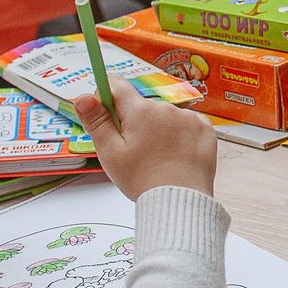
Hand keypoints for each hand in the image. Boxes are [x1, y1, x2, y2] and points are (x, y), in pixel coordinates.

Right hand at [75, 90, 218, 199]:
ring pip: (164, 117)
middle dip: (134, 122)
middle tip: (135, 151)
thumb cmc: (142, 180)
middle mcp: (166, 108)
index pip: (116, 85)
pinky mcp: (205, 129)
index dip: (107, 98)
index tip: (107, 116)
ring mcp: (188, 117)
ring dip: (158, 130)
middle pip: (141, 106)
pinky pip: (186, 125)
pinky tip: (176, 156)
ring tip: (158, 159)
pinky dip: (180, 136)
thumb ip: (96, 122)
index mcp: (140, 111)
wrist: (179, 202)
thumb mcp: (110, 153)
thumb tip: (82, 97)